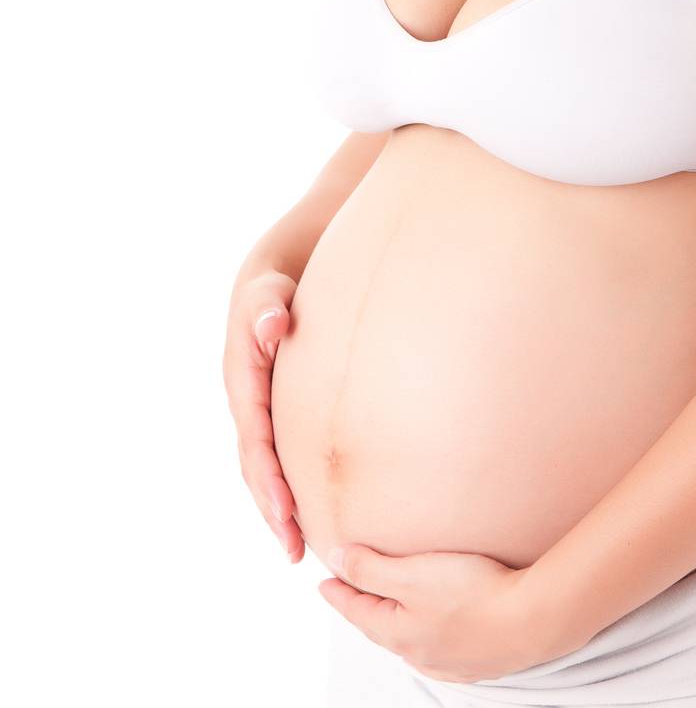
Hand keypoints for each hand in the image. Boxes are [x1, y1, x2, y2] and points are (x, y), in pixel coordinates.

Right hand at [222, 269, 303, 561]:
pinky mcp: (274, 417)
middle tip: (293, 549)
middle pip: (256, 466)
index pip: (256, 438)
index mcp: (243, 383)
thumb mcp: (267, 293)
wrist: (270, 288)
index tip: (284, 510)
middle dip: (272, 509)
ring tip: (297, 549)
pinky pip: (278, 458)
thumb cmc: (272, 291)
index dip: (268, 476)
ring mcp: (259, 413)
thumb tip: (271, 325)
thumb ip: (267, 308)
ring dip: (277, 510)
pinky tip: (308, 517)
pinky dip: (287, 489)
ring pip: (264, 470)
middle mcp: (247, 406)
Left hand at [319, 543, 556, 684]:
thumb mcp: (413, 573)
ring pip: (408, 640)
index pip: (357, 610)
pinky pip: (437, 649)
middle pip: (380, 627)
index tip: (323, 582)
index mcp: (398, 633)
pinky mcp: (474, 661)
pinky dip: (424, 634)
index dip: (339, 593)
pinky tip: (434, 630)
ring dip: (395, 621)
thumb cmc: (473, 593)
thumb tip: (337, 560)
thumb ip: (372, 567)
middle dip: (364, 608)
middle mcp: (418, 654)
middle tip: (351, 593)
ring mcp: (448, 663)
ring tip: (391, 607)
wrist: (530, 621)